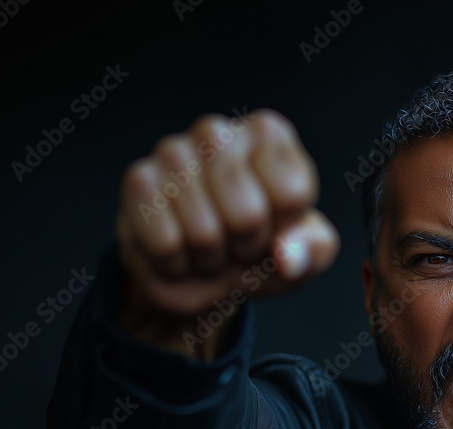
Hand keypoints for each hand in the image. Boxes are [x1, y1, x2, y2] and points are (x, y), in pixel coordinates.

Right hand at [114, 109, 339, 358]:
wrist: (196, 272)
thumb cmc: (256, 250)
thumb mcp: (303, 255)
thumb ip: (314, 250)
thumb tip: (288, 254)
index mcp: (269, 136)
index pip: (291, 194)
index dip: (283, 229)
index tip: (275, 227)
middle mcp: (218, 132)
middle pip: (247, 215)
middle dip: (245, 247)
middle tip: (238, 241)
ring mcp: (172, 151)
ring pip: (204, 234)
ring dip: (209, 259)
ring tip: (209, 245)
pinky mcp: (137, 181)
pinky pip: (166, 244)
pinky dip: (176, 263)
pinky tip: (178, 247)